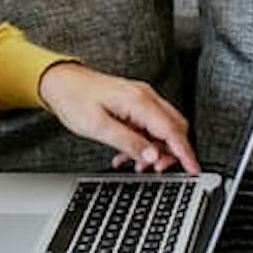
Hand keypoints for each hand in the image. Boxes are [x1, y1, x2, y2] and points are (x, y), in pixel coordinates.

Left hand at [38, 63, 200, 173]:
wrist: (59, 81)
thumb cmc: (74, 99)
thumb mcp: (98, 127)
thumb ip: (129, 142)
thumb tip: (153, 157)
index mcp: (139, 101)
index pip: (172, 131)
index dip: (185, 153)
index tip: (193, 170)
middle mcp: (146, 97)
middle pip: (175, 128)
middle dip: (171, 152)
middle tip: (156, 171)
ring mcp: (142, 98)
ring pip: (164, 128)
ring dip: (155, 149)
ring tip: (136, 165)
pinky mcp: (135, 102)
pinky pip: (150, 125)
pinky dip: (145, 142)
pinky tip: (128, 154)